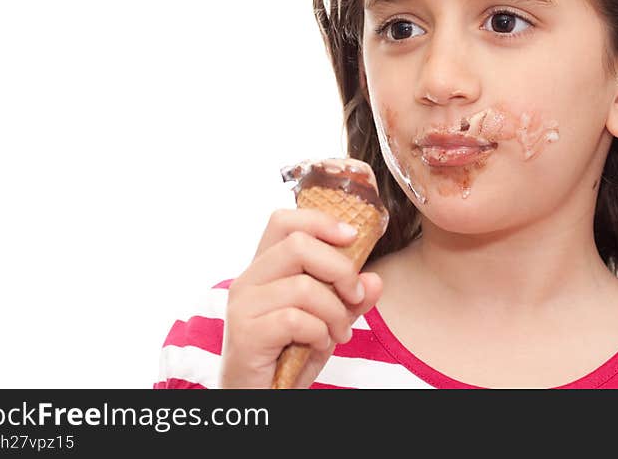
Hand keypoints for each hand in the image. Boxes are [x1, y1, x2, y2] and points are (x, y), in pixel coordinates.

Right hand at [218, 207, 382, 387]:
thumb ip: (349, 299)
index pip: (284, 221)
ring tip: (339, 333)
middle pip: (297, 244)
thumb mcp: (328, 322)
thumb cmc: (289, 355)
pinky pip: (295, 319)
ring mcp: (243, 305)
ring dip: (334, 312)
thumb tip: (374, 280)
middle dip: (340, 268)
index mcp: (265, 268)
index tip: (353, 236)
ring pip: (302, 286)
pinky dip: (319, 333)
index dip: (320, 221)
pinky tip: (319, 345)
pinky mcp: (245, 333)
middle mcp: (248, 279)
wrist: (261, 398)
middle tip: (355, 296)